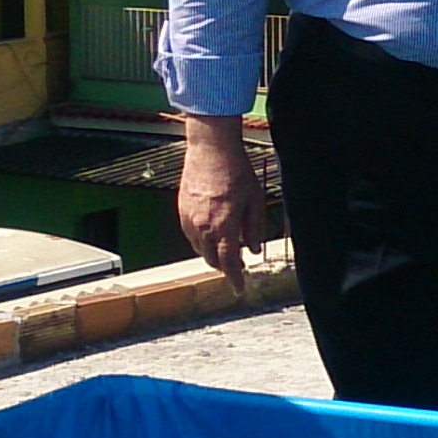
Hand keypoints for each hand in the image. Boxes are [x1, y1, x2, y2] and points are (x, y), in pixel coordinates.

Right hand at [175, 119, 266, 291]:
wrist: (211, 149)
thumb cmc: (236, 171)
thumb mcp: (255, 200)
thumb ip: (254, 228)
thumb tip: (253, 250)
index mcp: (223, 226)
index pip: (228, 263)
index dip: (234, 279)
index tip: (239, 289)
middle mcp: (203, 227)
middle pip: (211, 260)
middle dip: (224, 266)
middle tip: (238, 265)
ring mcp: (189, 219)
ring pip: (199, 249)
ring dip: (212, 253)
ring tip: (226, 247)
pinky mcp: (182, 210)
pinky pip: (190, 235)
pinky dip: (201, 241)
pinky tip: (211, 232)